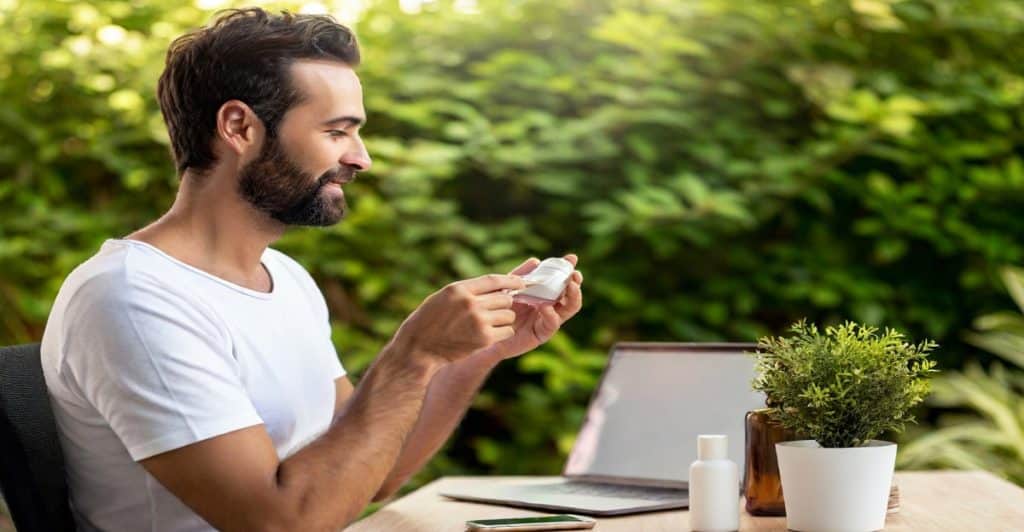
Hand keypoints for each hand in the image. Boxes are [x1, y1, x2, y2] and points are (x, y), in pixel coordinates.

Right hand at [393, 273, 525, 364]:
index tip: (521, 282)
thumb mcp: (444, 297)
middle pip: (505, 298)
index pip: (494, 280)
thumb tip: (494, 287)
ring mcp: (478, 321)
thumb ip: (467, 291)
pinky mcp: (484, 339)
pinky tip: (491, 335)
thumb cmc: (429, 321)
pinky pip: (507, 331)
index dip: (511, 280)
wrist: (419, 348)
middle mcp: (470, 303)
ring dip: (504, 320)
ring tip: (490, 324)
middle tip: (497, 311)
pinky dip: (502, 333)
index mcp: (459, 289)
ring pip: (509, 315)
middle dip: (505, 304)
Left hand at [476, 254, 583, 360]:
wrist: (488, 331)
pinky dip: (551, 314)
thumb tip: (536, 261)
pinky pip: (552, 323)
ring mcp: (549, 319)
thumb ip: (521, 275)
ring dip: (573, 297)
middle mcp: (552, 305)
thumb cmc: (499, 308)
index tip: (572, 259)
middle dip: (576, 283)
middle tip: (574, 274)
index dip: (568, 269)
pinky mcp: (543, 334)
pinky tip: (545, 307)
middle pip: (571, 294)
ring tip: (570, 286)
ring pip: (570, 308)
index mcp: (545, 293)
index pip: (561, 280)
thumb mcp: (508, 288)